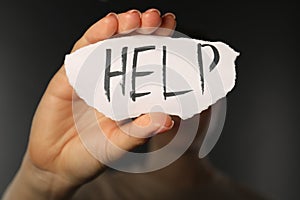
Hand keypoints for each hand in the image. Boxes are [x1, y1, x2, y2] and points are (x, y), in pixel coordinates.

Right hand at [2, 9, 176, 199]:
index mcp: (128, 95)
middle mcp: (112, 82)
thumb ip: (139, 133)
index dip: (161, 48)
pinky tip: (109, 25)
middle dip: (144, 31)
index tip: (173, 33)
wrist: (55, 165)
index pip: (148, 66)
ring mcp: (90, 76)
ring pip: (107, 44)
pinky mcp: (69, 77)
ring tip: (135, 18)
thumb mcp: (119, 146)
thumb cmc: (90, 156)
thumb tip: (167, 119)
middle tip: (156, 19)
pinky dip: (95, 36)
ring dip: (122, 27)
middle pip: (130, 49)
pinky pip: (83, 52)